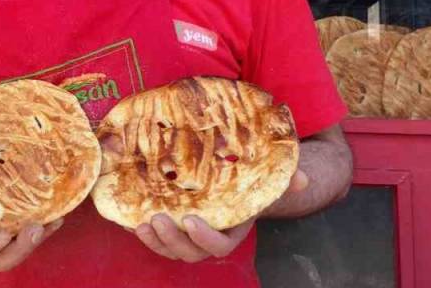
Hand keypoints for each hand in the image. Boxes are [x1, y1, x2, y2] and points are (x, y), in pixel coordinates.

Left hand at [134, 169, 308, 261]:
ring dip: (154, 241)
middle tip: (158, 219)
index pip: (220, 247)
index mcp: (231, 232)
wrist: (229, 183)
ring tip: (141, 224)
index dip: (205, 238)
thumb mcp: (264, 181)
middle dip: (173, 241)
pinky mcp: (169, 228)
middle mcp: (207, 239)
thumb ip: (283, 180)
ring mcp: (186, 237)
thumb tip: (302, 177)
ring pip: (170, 250)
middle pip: (190, 253)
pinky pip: (154, 239)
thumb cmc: (247, 184)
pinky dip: (140, 232)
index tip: (192, 220)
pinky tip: (128, 220)